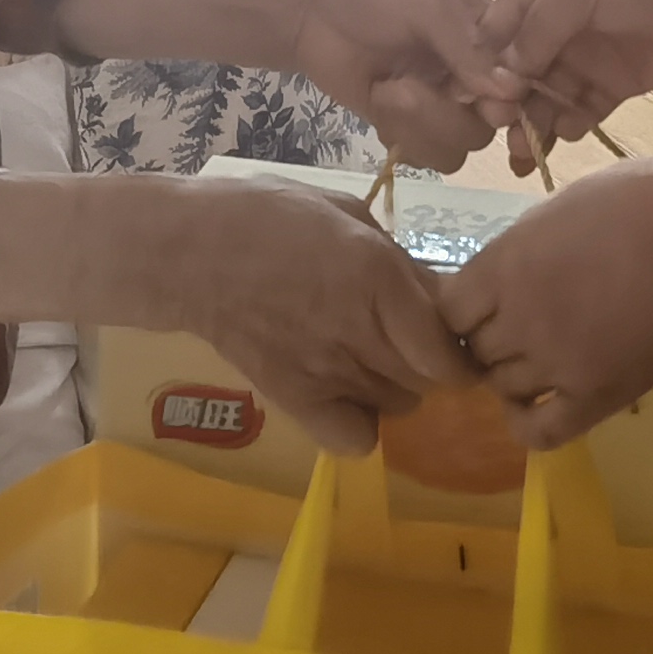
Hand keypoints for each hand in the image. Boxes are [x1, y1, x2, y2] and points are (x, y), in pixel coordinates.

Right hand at [147, 170, 470, 454]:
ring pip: (399, 405)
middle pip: (429, 380)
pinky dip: (362, 423)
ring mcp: (327, 372)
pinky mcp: (296, 401)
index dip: (460, 351)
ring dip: (397, 386)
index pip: (448, 352)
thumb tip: (439, 296)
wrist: (192, 254)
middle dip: (431, 362)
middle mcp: (360, 333)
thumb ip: (398, 259)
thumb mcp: (348, 215)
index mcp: (378, 279)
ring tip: (370, 358)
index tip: (452, 337)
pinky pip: (355, 438)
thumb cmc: (270, 216)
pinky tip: (349, 395)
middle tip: (408, 339)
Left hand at [285, 0, 526, 171]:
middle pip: (495, 125)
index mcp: (494, 38)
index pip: (532, 80)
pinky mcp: (409, 128)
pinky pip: (426, 156)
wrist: (308, 11)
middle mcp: (475, 76)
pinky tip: (378, 101)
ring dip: (422, 124)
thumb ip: (467, 46)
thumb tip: (511, 93)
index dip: (524, 106)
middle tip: (417, 89)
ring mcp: (442, 105)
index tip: (493, 110)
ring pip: (461, 147)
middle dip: (453, 114)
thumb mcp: (427, 4)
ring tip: (388, 89)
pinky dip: (401, 135)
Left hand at [435, 153, 652, 450]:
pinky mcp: (598, 394)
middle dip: (490, 340)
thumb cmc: (642, 199)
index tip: (485, 306)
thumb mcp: (558, 209)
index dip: (462, 311)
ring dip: (514, 375)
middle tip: (522, 327)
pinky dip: (527, 423)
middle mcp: (520, 319)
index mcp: (506, 265)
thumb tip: (501, 278)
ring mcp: (558, 362)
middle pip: (475, 350)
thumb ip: (519, 250)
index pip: (447, 311)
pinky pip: (541, 431)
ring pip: (503, 387)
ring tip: (543, 357)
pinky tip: (536, 406)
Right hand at [472, 0, 652, 135]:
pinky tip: (565, 134)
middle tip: (500, 130)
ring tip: (523, 151)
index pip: (500, 27)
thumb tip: (502, 72)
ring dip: (534, 121)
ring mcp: (589, 53)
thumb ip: (538, 26)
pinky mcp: (618, 82)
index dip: (484, 61)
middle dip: (507, 100)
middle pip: (521, 68)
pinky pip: (583, 109)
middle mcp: (560, 20)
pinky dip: (571, 124)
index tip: (471, 96)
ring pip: (549, 95)